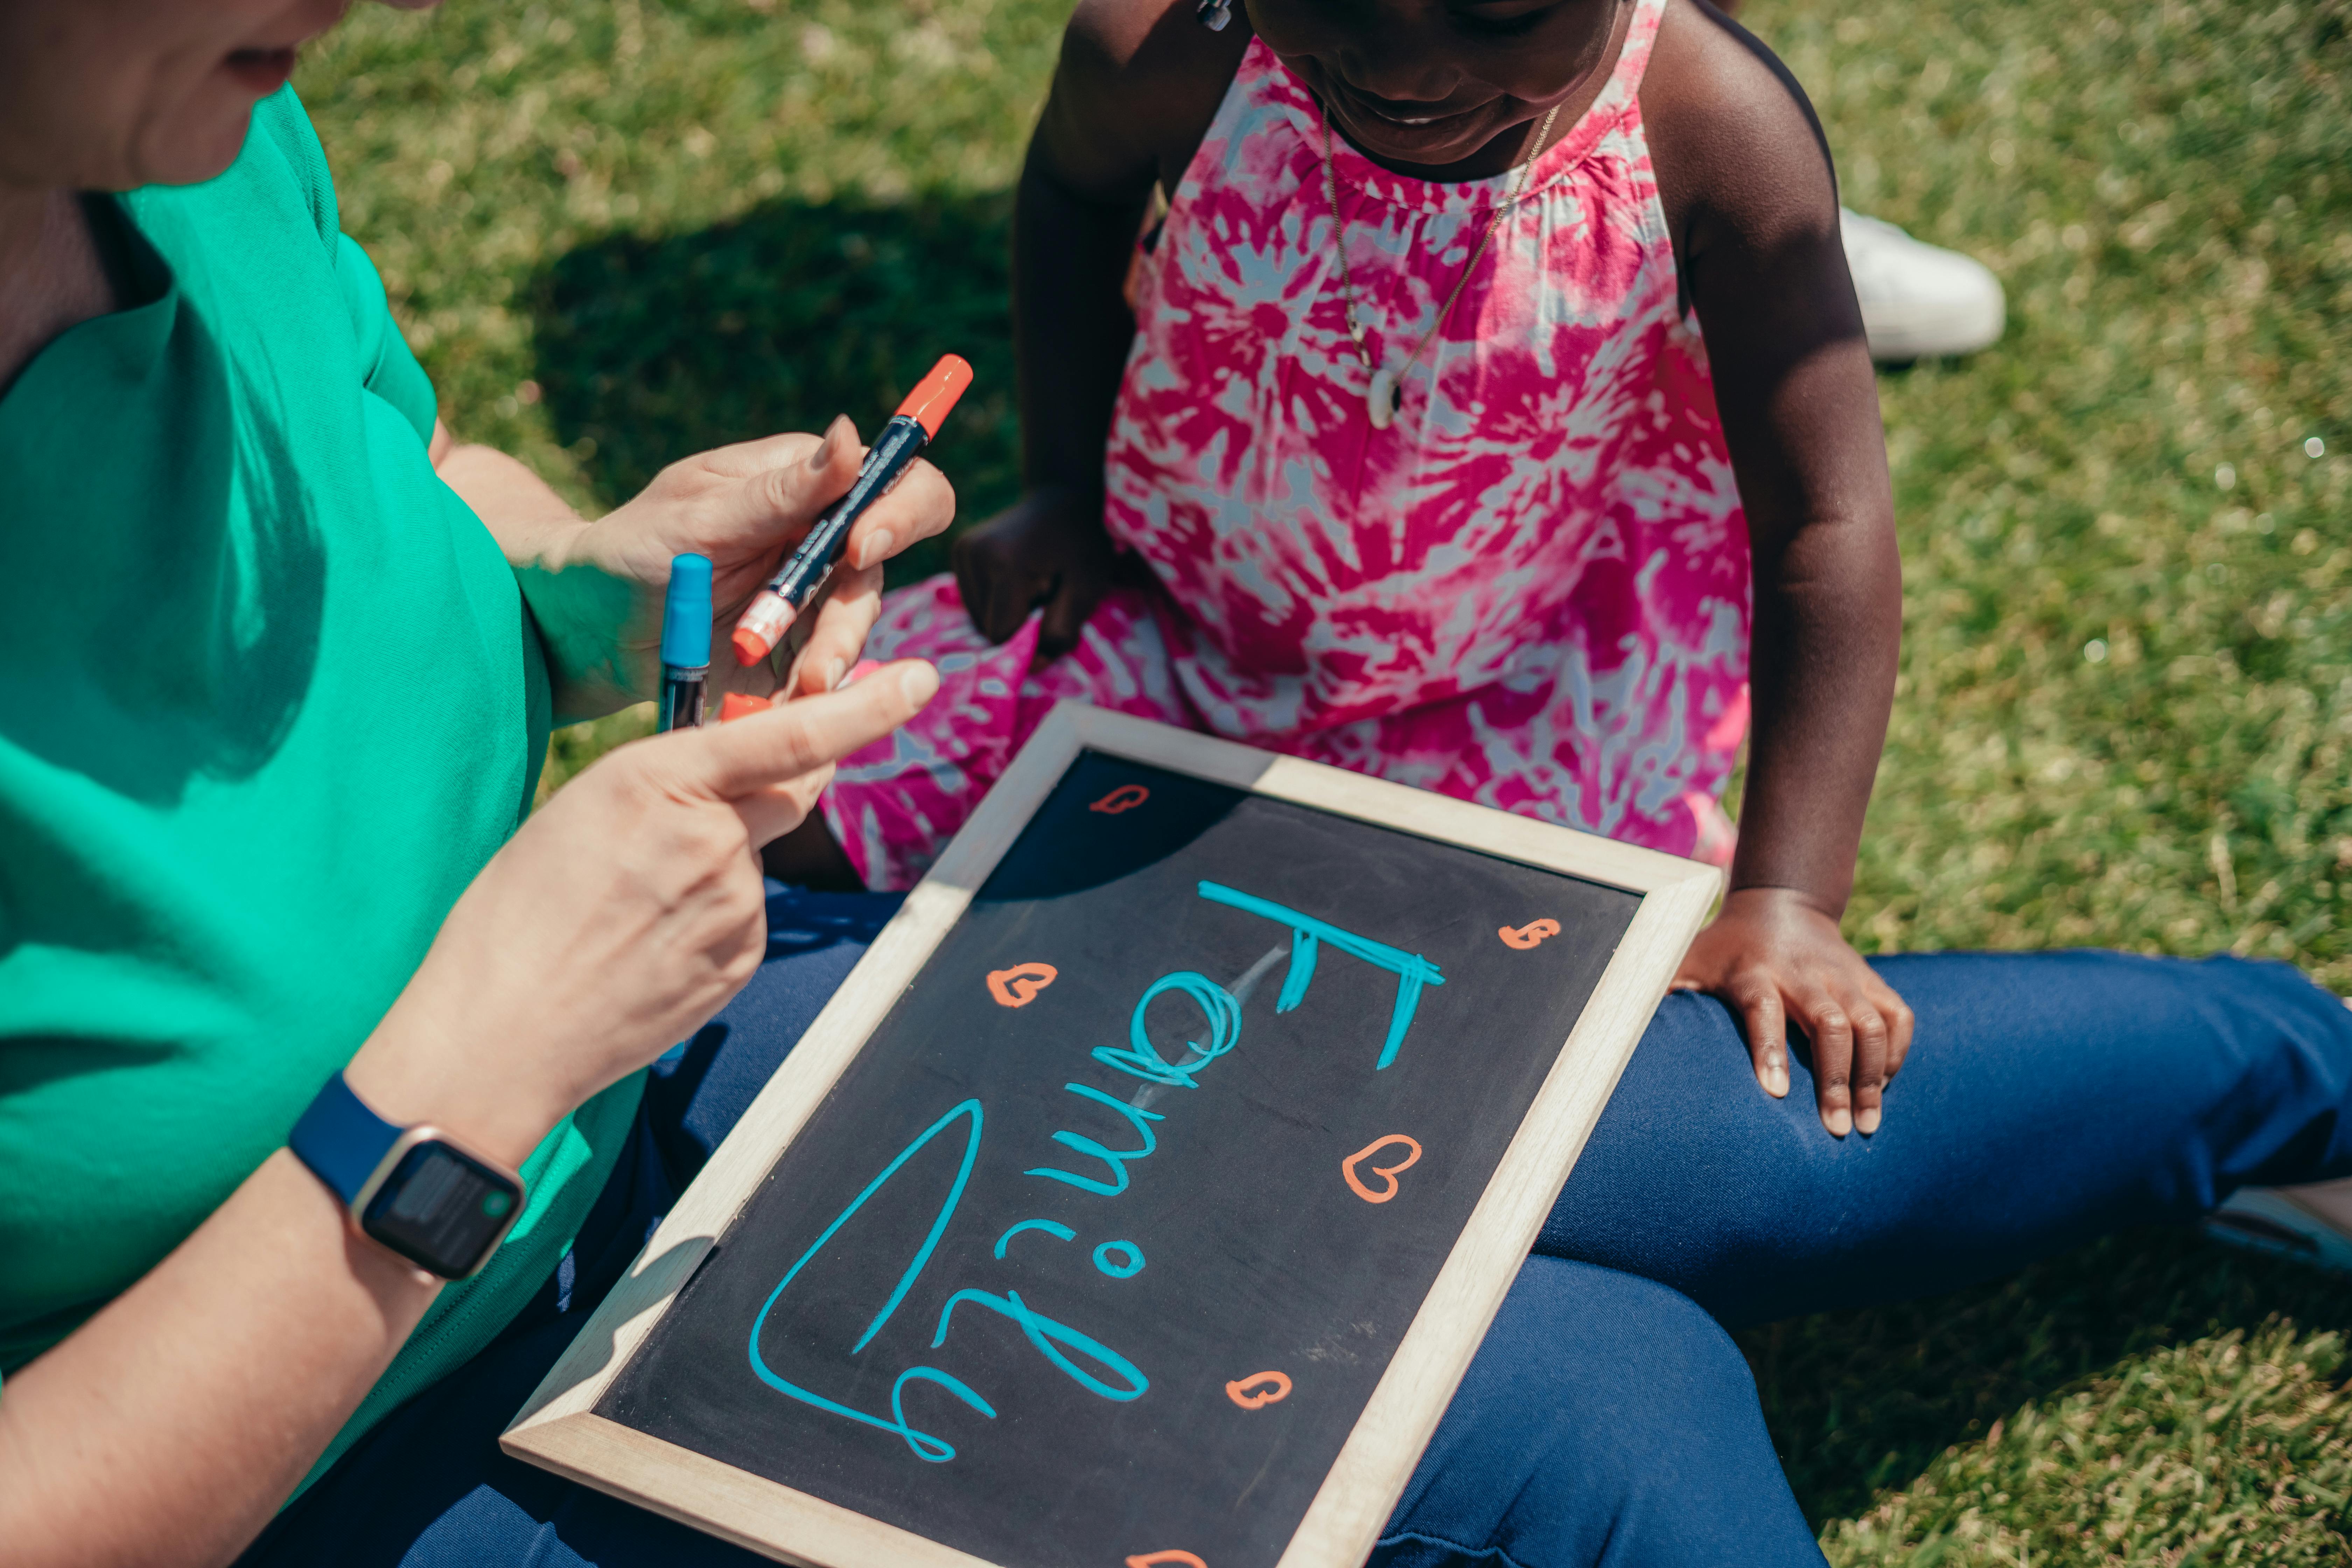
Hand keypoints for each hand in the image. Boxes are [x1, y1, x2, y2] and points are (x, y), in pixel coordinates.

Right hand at [343, 661, 940, 1164]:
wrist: (499, 1033)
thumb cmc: (519, 913)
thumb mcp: (582, 811)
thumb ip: (671, 785)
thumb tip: (738, 778)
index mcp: (659, 782)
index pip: (789, 735)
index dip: (864, 705)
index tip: (920, 680)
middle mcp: (713, 839)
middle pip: (785, 793)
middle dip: (762, 792)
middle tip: (676, 833)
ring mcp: (734, 905)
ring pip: (752, 860)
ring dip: (712, 869)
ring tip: (628, 911)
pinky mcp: (741, 959)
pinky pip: (743, 917)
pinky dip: (708, 921)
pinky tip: (647, 946)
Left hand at [516, 418, 956, 714]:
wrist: (585, 630)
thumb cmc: (630, 551)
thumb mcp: (701, 517)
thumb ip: (781, 490)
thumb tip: (853, 433)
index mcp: (805, 486)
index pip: (895, 482)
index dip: (900, 512)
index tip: (859, 548)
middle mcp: (819, 541)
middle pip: (882, 569)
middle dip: (853, 617)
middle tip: (823, 659)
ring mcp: (811, 602)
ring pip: (857, 630)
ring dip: (830, 662)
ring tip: (794, 691)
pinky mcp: (795, 655)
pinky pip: (825, 678)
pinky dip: (807, 698)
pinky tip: (772, 707)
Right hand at [951, 484, 1124, 655]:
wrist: (1063, 499)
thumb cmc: (1082, 546)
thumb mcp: (1087, 589)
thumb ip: (1061, 630)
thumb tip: (1033, 666)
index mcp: (1004, 564)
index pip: (1002, 633)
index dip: (1028, 637)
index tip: (1050, 611)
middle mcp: (973, 555)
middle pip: (987, 627)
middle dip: (1018, 623)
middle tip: (1045, 592)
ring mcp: (962, 551)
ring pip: (978, 617)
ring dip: (1007, 613)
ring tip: (1032, 583)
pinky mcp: (959, 552)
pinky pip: (974, 601)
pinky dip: (996, 601)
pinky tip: (1016, 579)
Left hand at [1672, 887, 1913, 1137]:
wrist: (1783, 903)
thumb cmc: (1725, 947)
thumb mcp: (1687, 958)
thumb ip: (1663, 991)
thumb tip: (1616, 1026)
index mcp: (1754, 972)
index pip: (1763, 1009)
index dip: (1769, 1050)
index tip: (1774, 1094)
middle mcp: (1804, 974)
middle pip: (1830, 1025)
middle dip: (1837, 1079)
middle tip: (1838, 1129)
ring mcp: (1844, 977)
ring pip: (1871, 1025)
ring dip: (1873, 1076)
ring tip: (1868, 1125)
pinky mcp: (1872, 980)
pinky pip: (1897, 1018)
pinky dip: (1896, 1053)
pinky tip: (1885, 1086)